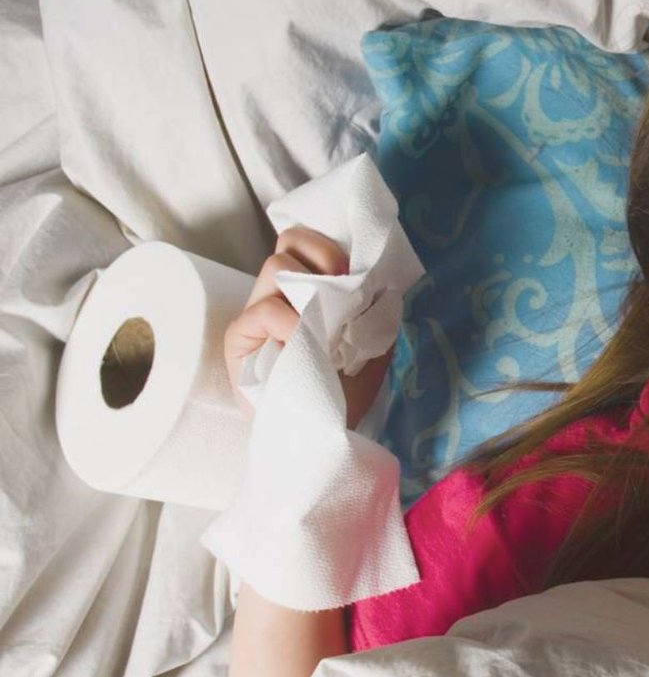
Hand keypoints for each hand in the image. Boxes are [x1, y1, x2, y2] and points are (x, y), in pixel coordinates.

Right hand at [222, 227, 393, 430]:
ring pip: (274, 267)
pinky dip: (293, 322)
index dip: (327, 246)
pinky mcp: (238, 338)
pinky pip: (266, 310)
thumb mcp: (370, 343)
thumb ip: (371, 308)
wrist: (323, 435)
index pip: (301, 242)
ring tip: (326, 322)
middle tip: (344, 286)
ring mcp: (254, 316)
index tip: (354, 270)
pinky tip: (307, 345)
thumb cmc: (344, 392)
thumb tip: (381, 276)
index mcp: (302, 293)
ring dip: (310, 288)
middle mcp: (275, 297)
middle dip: (322, 256)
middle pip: (287, 244)